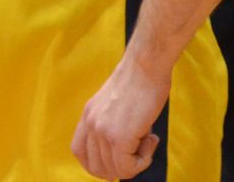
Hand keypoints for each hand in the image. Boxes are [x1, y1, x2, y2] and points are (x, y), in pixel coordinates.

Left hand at [73, 57, 169, 178]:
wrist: (148, 63)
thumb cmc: (142, 76)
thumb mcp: (116, 101)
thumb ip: (113, 122)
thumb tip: (126, 145)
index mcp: (88, 116)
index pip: (81, 153)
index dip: (101, 162)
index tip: (121, 157)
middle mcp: (91, 126)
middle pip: (97, 167)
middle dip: (121, 165)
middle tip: (140, 148)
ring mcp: (103, 133)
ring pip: (114, 170)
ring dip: (135, 162)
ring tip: (148, 140)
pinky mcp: (119, 137)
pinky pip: (127, 167)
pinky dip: (142, 161)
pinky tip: (152, 140)